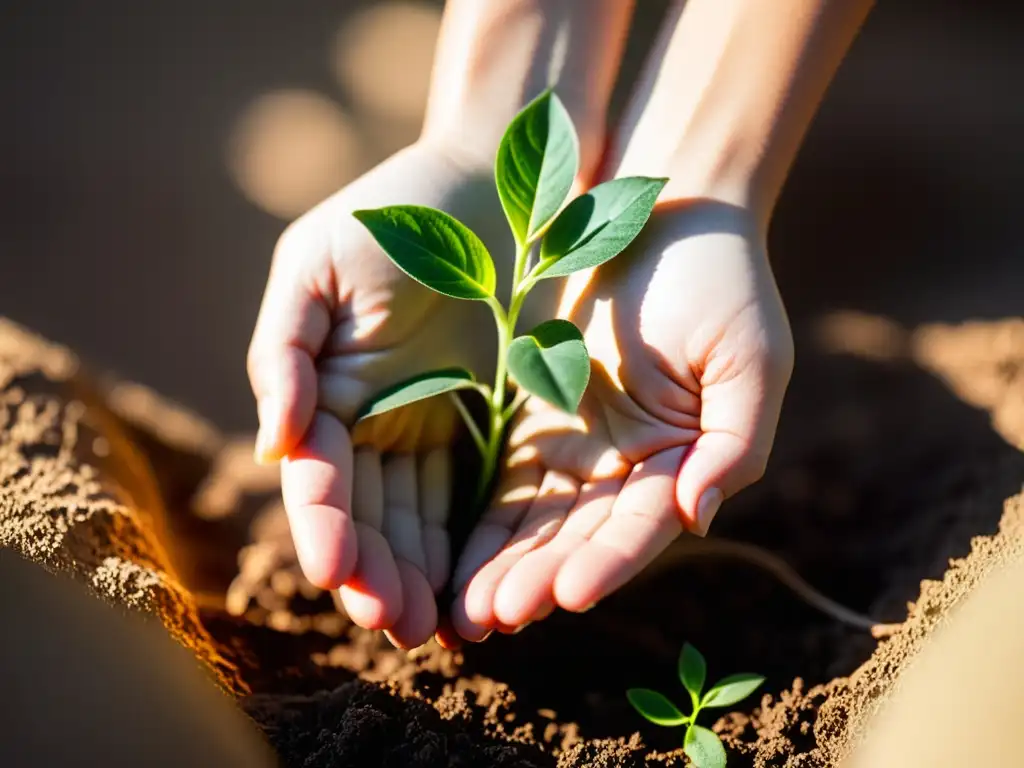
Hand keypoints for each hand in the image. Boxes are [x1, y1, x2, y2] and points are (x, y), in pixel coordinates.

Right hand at [247, 139, 533, 647]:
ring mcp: (433, 429)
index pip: (318, 476)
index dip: (323, 525)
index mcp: (326, 391)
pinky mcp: (490, 428)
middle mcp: (375, 422)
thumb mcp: (318, 265)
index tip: (334, 570)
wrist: (495, 182)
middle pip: (368, 514)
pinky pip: (478, 495)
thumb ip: (284, 350)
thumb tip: (272, 442)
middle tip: (394, 625)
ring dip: (420, 574)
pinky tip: (475, 584)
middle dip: (375, 571)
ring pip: (420, 518)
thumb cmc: (396, 212)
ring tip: (432, 627)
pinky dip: (471, 542)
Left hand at [447, 200, 793, 639]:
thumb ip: (732, 443)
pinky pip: (501, 479)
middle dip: (539, 579)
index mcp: (681, 461)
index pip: (642, 527)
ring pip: (535, 522)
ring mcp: (577, 445)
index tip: (568, 595)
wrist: (665, 209)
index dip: (608, 562)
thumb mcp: (749, 359)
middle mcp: (627, 467)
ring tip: (465, 612)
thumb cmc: (722, 281)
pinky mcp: (532, 417)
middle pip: (579, 537)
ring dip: (501, 566)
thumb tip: (698, 517)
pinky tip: (449, 559)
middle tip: (494, 618)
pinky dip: (480, 522)